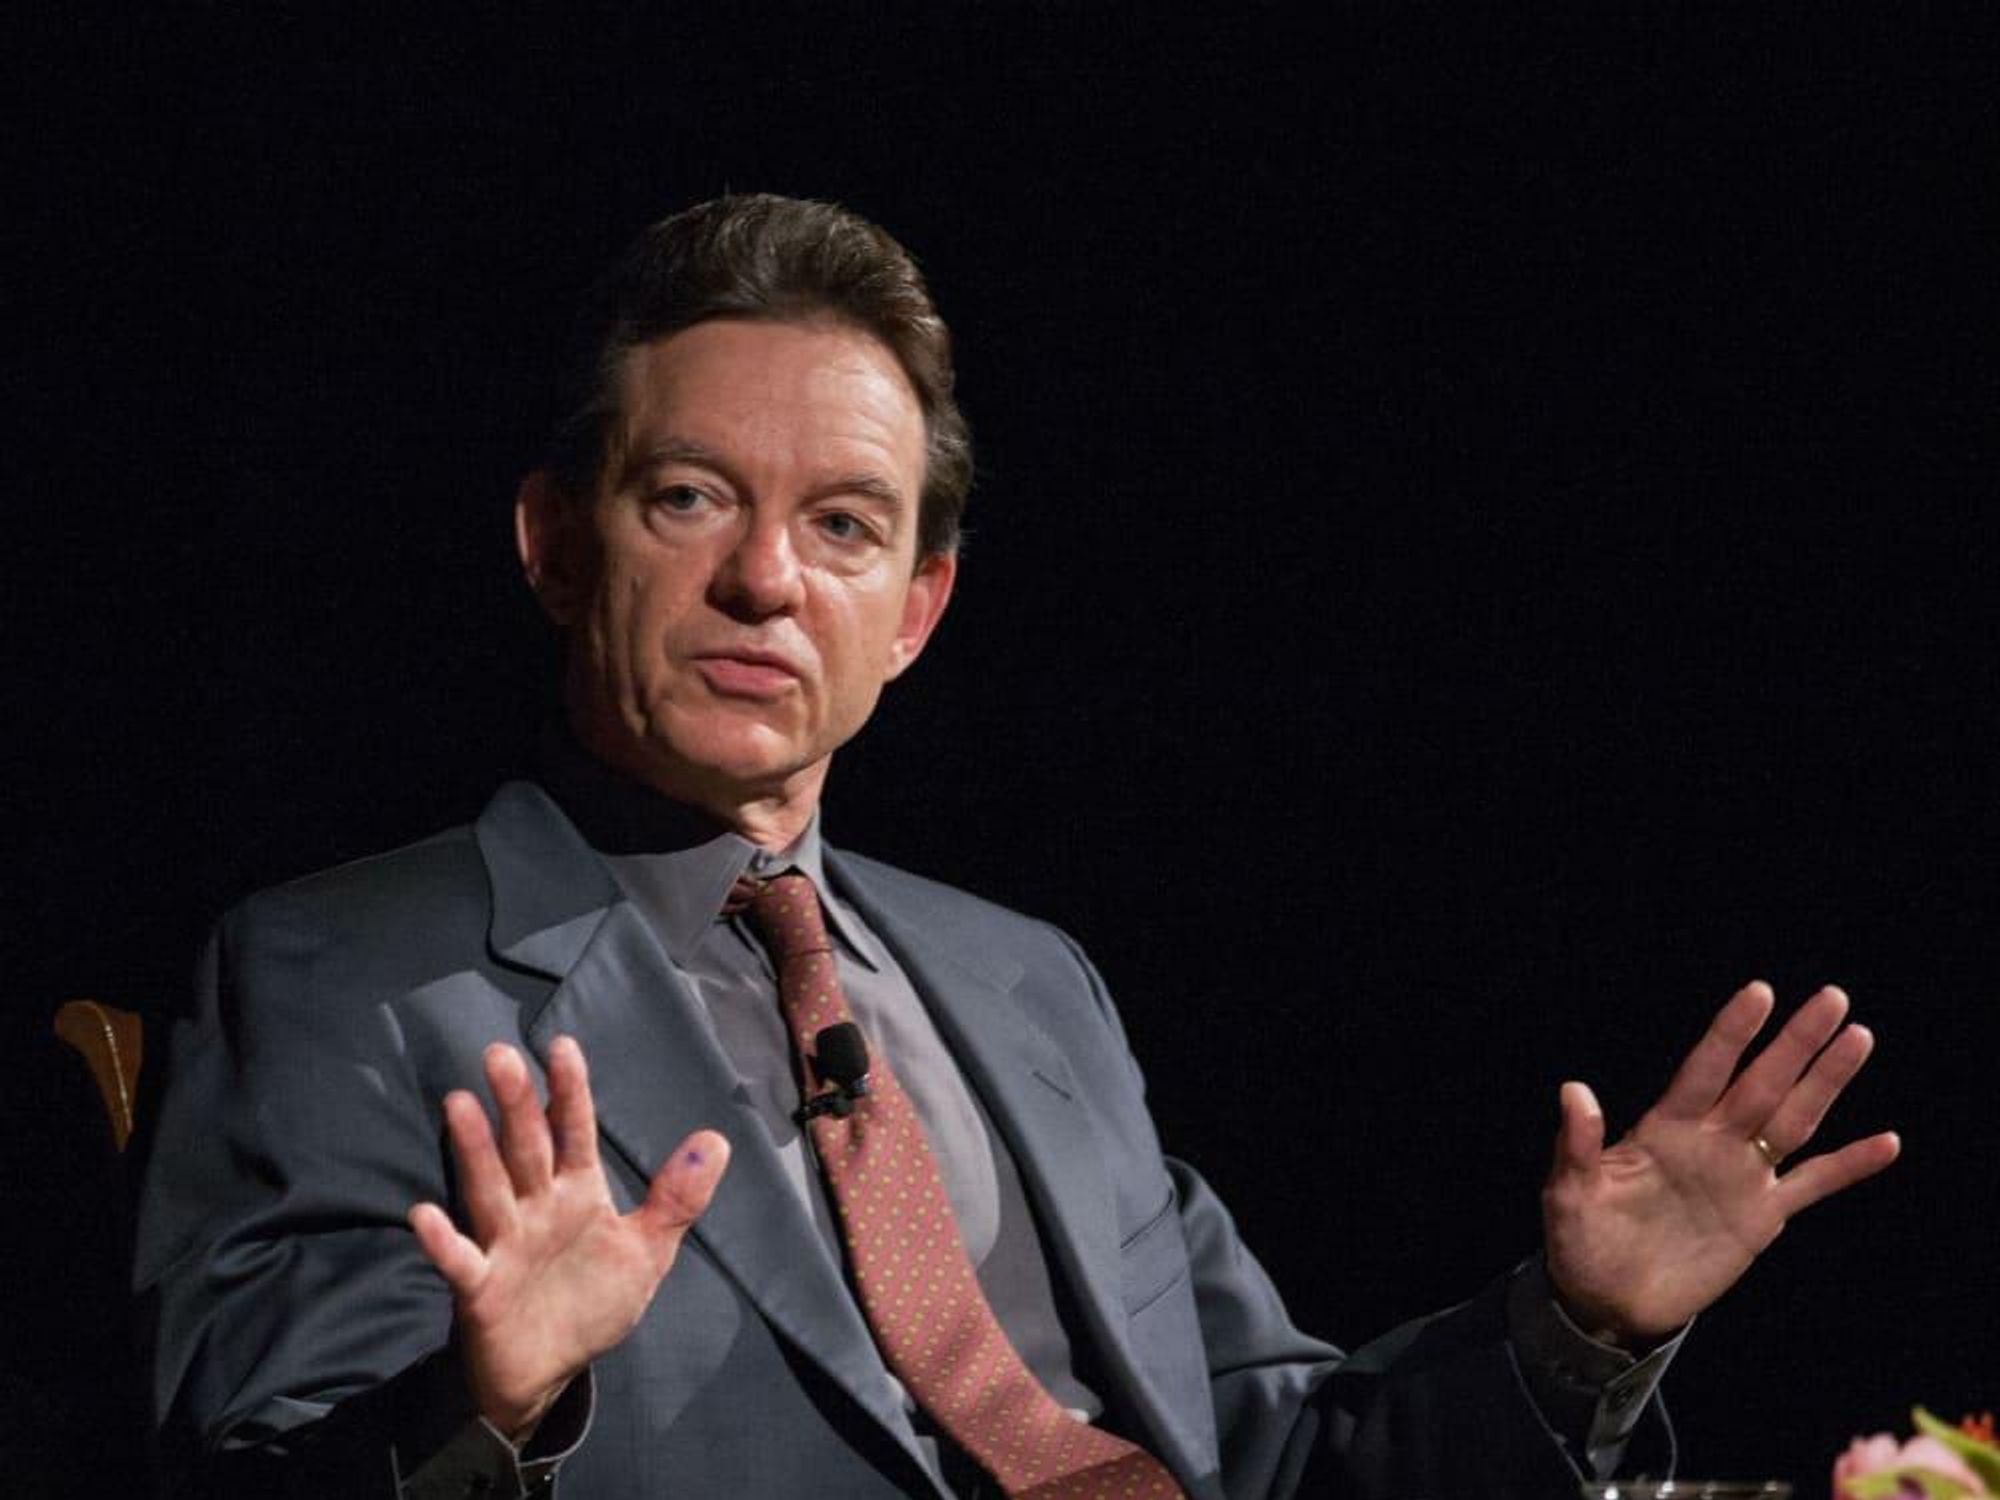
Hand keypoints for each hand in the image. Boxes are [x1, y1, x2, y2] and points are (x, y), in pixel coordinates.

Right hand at [408, 1037, 729, 1439]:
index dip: (570, 1091)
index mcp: (577, 1193)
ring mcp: (505, 1244)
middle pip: (526, 1147)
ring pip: (489, 1188)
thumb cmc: (591, 1300)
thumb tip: (716, 1139)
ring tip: (458, 1104)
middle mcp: (536, 1208)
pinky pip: (460, 1261)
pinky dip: (442, 1241)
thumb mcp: (646, 1251)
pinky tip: (425, 1215)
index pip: (574, 1132)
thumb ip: (677, 1198)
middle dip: (517, 1103)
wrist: (548, 1371)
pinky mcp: (480, 1288)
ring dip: (474, 1150)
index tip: (562, 1046)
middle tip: (500, 1054)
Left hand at [1542, 981, 1898, 1345]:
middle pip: (1761, 1082)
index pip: (1705, 1069)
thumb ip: (1578, 1144)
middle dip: (1795, 1042)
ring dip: (1825, 1082)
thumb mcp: (1568, 1192)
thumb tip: (1573, 1090)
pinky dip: (1849, 1165)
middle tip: (1832, 998)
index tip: (1760, 992)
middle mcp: (1709, 1141)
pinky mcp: (1761, 1217)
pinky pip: (1813, 1184)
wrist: (1608, 1300)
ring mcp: (1739, 1176)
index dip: (1732, 1033)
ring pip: (1793, 1119)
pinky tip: (1886, 1142)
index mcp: (1663, 1127)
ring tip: (1858, 1037)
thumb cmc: (1580, 1239)